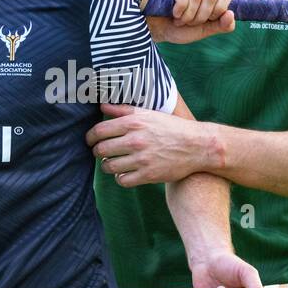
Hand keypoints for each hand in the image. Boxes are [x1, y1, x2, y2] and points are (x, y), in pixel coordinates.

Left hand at [87, 103, 213, 184]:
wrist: (197, 146)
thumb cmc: (171, 128)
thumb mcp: (149, 113)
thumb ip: (124, 110)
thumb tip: (102, 106)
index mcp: (134, 123)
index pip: (99, 131)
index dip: (90, 137)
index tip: (90, 141)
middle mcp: (135, 141)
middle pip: (101, 150)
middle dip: (97, 152)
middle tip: (101, 152)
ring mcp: (141, 159)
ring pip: (109, 167)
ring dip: (107, 166)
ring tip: (113, 163)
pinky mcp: (148, 175)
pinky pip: (122, 180)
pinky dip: (120, 178)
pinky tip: (124, 173)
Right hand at [144, 0, 235, 43]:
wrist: (150, 30)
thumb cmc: (174, 28)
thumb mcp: (202, 29)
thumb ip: (220, 25)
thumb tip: (231, 14)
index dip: (219, 10)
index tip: (205, 20)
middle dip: (201, 17)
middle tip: (187, 21)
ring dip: (188, 15)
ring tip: (178, 19)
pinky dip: (180, 9)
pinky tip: (172, 13)